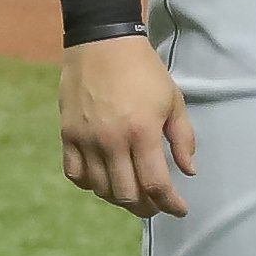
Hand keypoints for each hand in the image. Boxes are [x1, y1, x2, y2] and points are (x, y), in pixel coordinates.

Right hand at [60, 35, 196, 218]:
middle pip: (126, 194)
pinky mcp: (67, 136)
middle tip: (157, 205)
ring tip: (134, 195)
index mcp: (142, 133)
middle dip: (145, 206)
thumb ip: (183, 138)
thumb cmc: (144, 71)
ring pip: (100, 189)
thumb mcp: (173, 100)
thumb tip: (189, 171)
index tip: (180, 210)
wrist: (102, 45)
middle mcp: (112, 142)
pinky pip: (75, 174)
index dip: (170, 204)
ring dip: (119, 198)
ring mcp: (86, 140)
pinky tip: (104, 181)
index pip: (156, 184)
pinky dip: (90, 185)